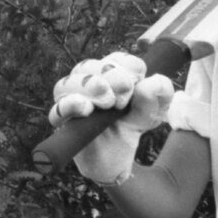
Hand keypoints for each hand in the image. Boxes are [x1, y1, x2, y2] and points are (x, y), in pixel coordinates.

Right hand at [49, 52, 173, 184]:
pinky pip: (58, 109)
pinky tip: (85, 107)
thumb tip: (151, 82)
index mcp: (110, 72)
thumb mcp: (153, 112)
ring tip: (107, 101)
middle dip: (110, 75)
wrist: (118, 159)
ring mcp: (72, 99)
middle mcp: (87, 81)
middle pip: (89, 66)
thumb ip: (159, 95)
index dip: (128, 66)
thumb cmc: (131, 127)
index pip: (116, 58)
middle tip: (125, 93)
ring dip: (89, 87)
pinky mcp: (63, 121)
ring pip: (69, 83)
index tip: (138, 81)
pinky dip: (70, 104)